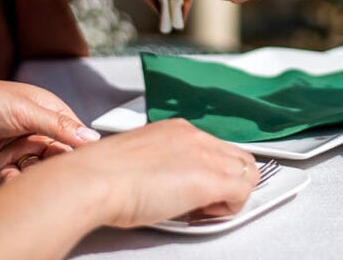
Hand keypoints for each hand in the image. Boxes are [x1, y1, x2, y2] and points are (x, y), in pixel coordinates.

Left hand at [0, 77, 100, 180]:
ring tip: (23, 169)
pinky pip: (17, 179)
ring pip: (39, 170)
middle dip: (54, 165)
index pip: (75, 133)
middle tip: (48, 169)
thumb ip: (58, 126)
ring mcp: (18, 148)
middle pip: (58, 156)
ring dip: (34, 174)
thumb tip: (91, 138)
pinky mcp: (1, 165)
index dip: (79, 149)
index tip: (82, 164)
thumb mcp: (25, 110)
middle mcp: (36, 130)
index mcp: (47, 110)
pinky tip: (6, 174)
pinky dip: (15, 181)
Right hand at [82, 119, 258, 227]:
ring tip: (203, 209)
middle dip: (228, 182)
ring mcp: (205, 155)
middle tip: (204, 203)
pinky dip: (229, 208)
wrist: (96, 179)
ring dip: (231, 194)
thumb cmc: (104, 174)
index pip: (215, 147)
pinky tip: (204, 213)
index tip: (196, 188)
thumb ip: (159, 164)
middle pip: (238, 157)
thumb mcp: (138, 159)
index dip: (212, 171)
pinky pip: (242, 193)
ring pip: (247, 172)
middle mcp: (195, 136)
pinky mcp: (211, 179)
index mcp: (177, 130)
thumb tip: (165, 181)